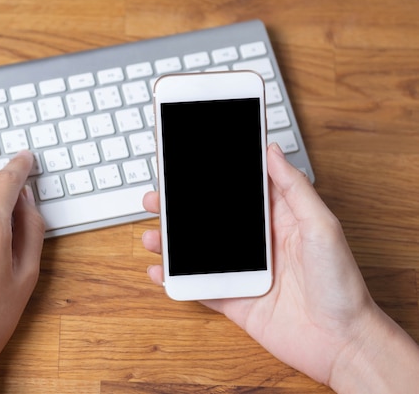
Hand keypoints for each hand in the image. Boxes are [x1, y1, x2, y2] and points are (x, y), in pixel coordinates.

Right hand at [142, 143, 418, 392]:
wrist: (342, 341)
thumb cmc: (341, 284)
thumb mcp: (321, 226)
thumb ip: (295, 189)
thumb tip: (272, 152)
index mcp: (277, 221)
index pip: (238, 193)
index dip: (212, 180)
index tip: (187, 167)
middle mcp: (257, 245)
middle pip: (209, 221)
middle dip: (180, 209)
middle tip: (157, 199)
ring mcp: (243, 272)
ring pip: (198, 252)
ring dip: (171, 243)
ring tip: (152, 235)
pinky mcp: (234, 300)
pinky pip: (198, 287)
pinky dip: (176, 280)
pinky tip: (159, 271)